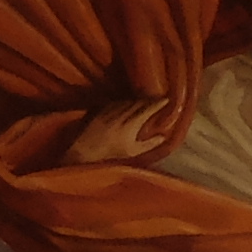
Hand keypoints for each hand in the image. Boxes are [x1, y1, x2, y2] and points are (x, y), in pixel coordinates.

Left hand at [64, 99, 179, 167]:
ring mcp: (111, 108)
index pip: (149, 108)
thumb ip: (149, 144)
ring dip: (137, 100)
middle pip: (139, 102)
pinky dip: (125, 102)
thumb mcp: (133, 151)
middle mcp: (123, 112)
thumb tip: (163, 137)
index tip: (166, 99)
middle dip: (149, 100)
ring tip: (143, 102)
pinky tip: (126, 105)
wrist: (85, 148)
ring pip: (128, 101)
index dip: (158, 103)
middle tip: (157, 100)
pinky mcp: (102, 107)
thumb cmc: (111, 152)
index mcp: (132, 122)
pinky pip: (117, 101)